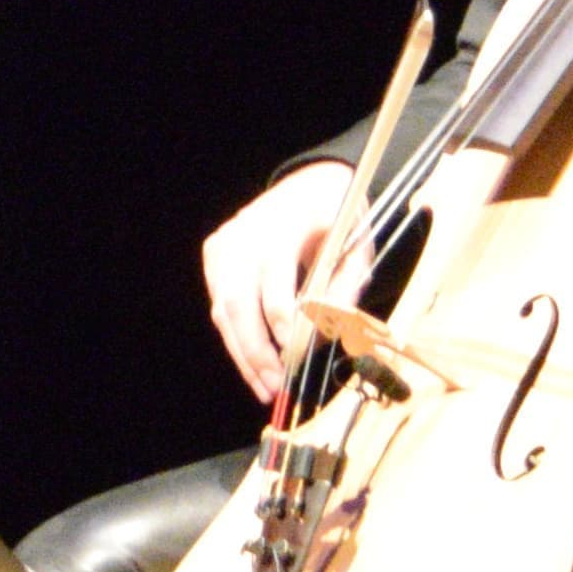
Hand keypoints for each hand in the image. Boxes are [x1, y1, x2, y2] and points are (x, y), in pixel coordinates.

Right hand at [199, 160, 362, 413]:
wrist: (311, 183)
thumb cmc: (339, 218)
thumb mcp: (357, 249)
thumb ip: (345, 291)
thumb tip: (325, 337)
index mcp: (283, 225)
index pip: (276, 283)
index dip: (283, 325)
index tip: (297, 358)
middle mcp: (244, 234)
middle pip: (238, 302)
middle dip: (256, 351)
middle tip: (276, 387)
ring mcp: (225, 244)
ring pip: (223, 310)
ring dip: (243, 354)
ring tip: (265, 388)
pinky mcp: (215, 255)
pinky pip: (220, 305)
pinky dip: (236, 338)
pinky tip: (254, 366)